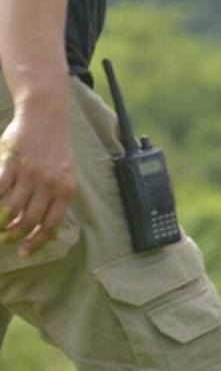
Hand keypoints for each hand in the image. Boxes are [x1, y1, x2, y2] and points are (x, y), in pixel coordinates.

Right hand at [0, 106, 75, 256]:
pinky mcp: (12, 163)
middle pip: (29, 220)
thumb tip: (49, 233)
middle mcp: (49, 184)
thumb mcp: (64, 176)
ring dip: (1, 222)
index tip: (24, 252)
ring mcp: (30, 174)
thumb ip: (55, 201)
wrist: (45, 118)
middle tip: (5, 240)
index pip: (51, 224)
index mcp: (65, 189)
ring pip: (12, 208)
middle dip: (15, 235)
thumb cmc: (54, 151)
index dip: (36, 241)